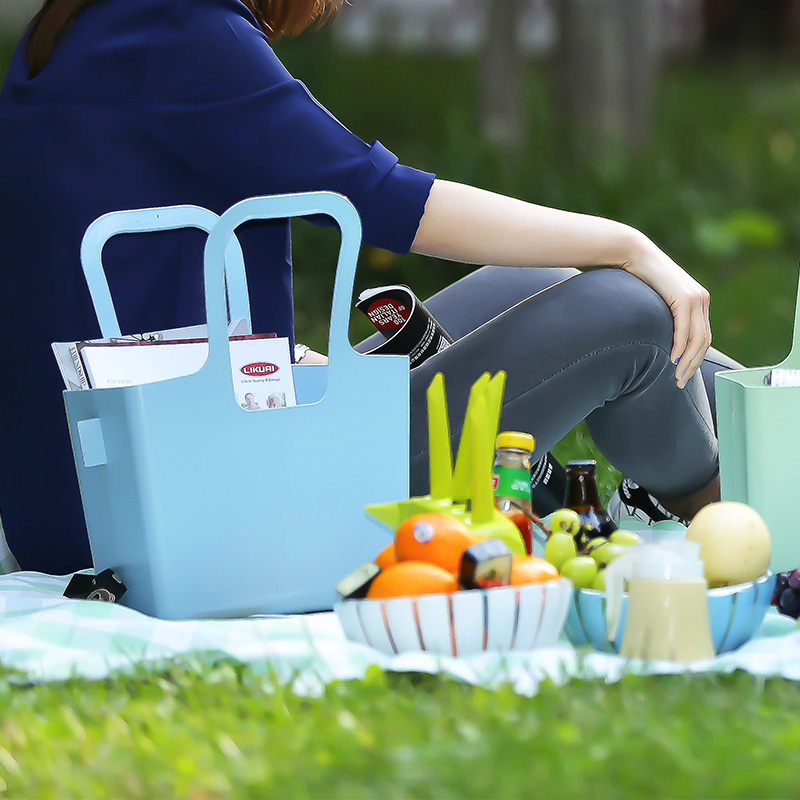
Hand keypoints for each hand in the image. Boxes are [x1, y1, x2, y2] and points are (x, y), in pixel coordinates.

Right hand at [623, 235, 710, 388]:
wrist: (635, 255)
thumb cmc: (639, 278)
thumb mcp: (657, 300)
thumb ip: (665, 315)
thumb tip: (660, 338)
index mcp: (698, 302)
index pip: (703, 337)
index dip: (695, 359)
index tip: (683, 375)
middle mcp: (701, 300)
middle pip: (704, 341)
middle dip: (693, 365)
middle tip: (680, 382)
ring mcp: (695, 298)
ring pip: (698, 338)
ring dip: (688, 361)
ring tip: (677, 376)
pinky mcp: (684, 298)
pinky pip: (685, 329)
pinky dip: (680, 346)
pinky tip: (674, 359)